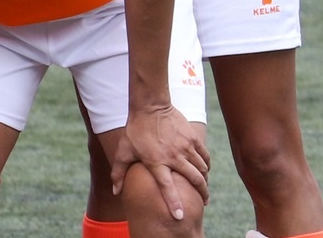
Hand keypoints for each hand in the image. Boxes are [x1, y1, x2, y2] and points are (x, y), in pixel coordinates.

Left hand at [112, 106, 209, 222]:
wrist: (150, 106)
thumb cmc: (135, 130)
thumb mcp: (123, 151)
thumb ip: (119, 172)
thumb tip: (115, 191)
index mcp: (156, 161)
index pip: (167, 187)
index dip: (173, 203)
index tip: (179, 216)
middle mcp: (174, 156)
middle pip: (195, 180)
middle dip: (202, 193)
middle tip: (205, 202)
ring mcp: (185, 147)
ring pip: (202, 169)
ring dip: (205, 180)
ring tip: (204, 186)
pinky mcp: (193, 139)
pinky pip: (205, 157)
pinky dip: (207, 166)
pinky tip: (205, 170)